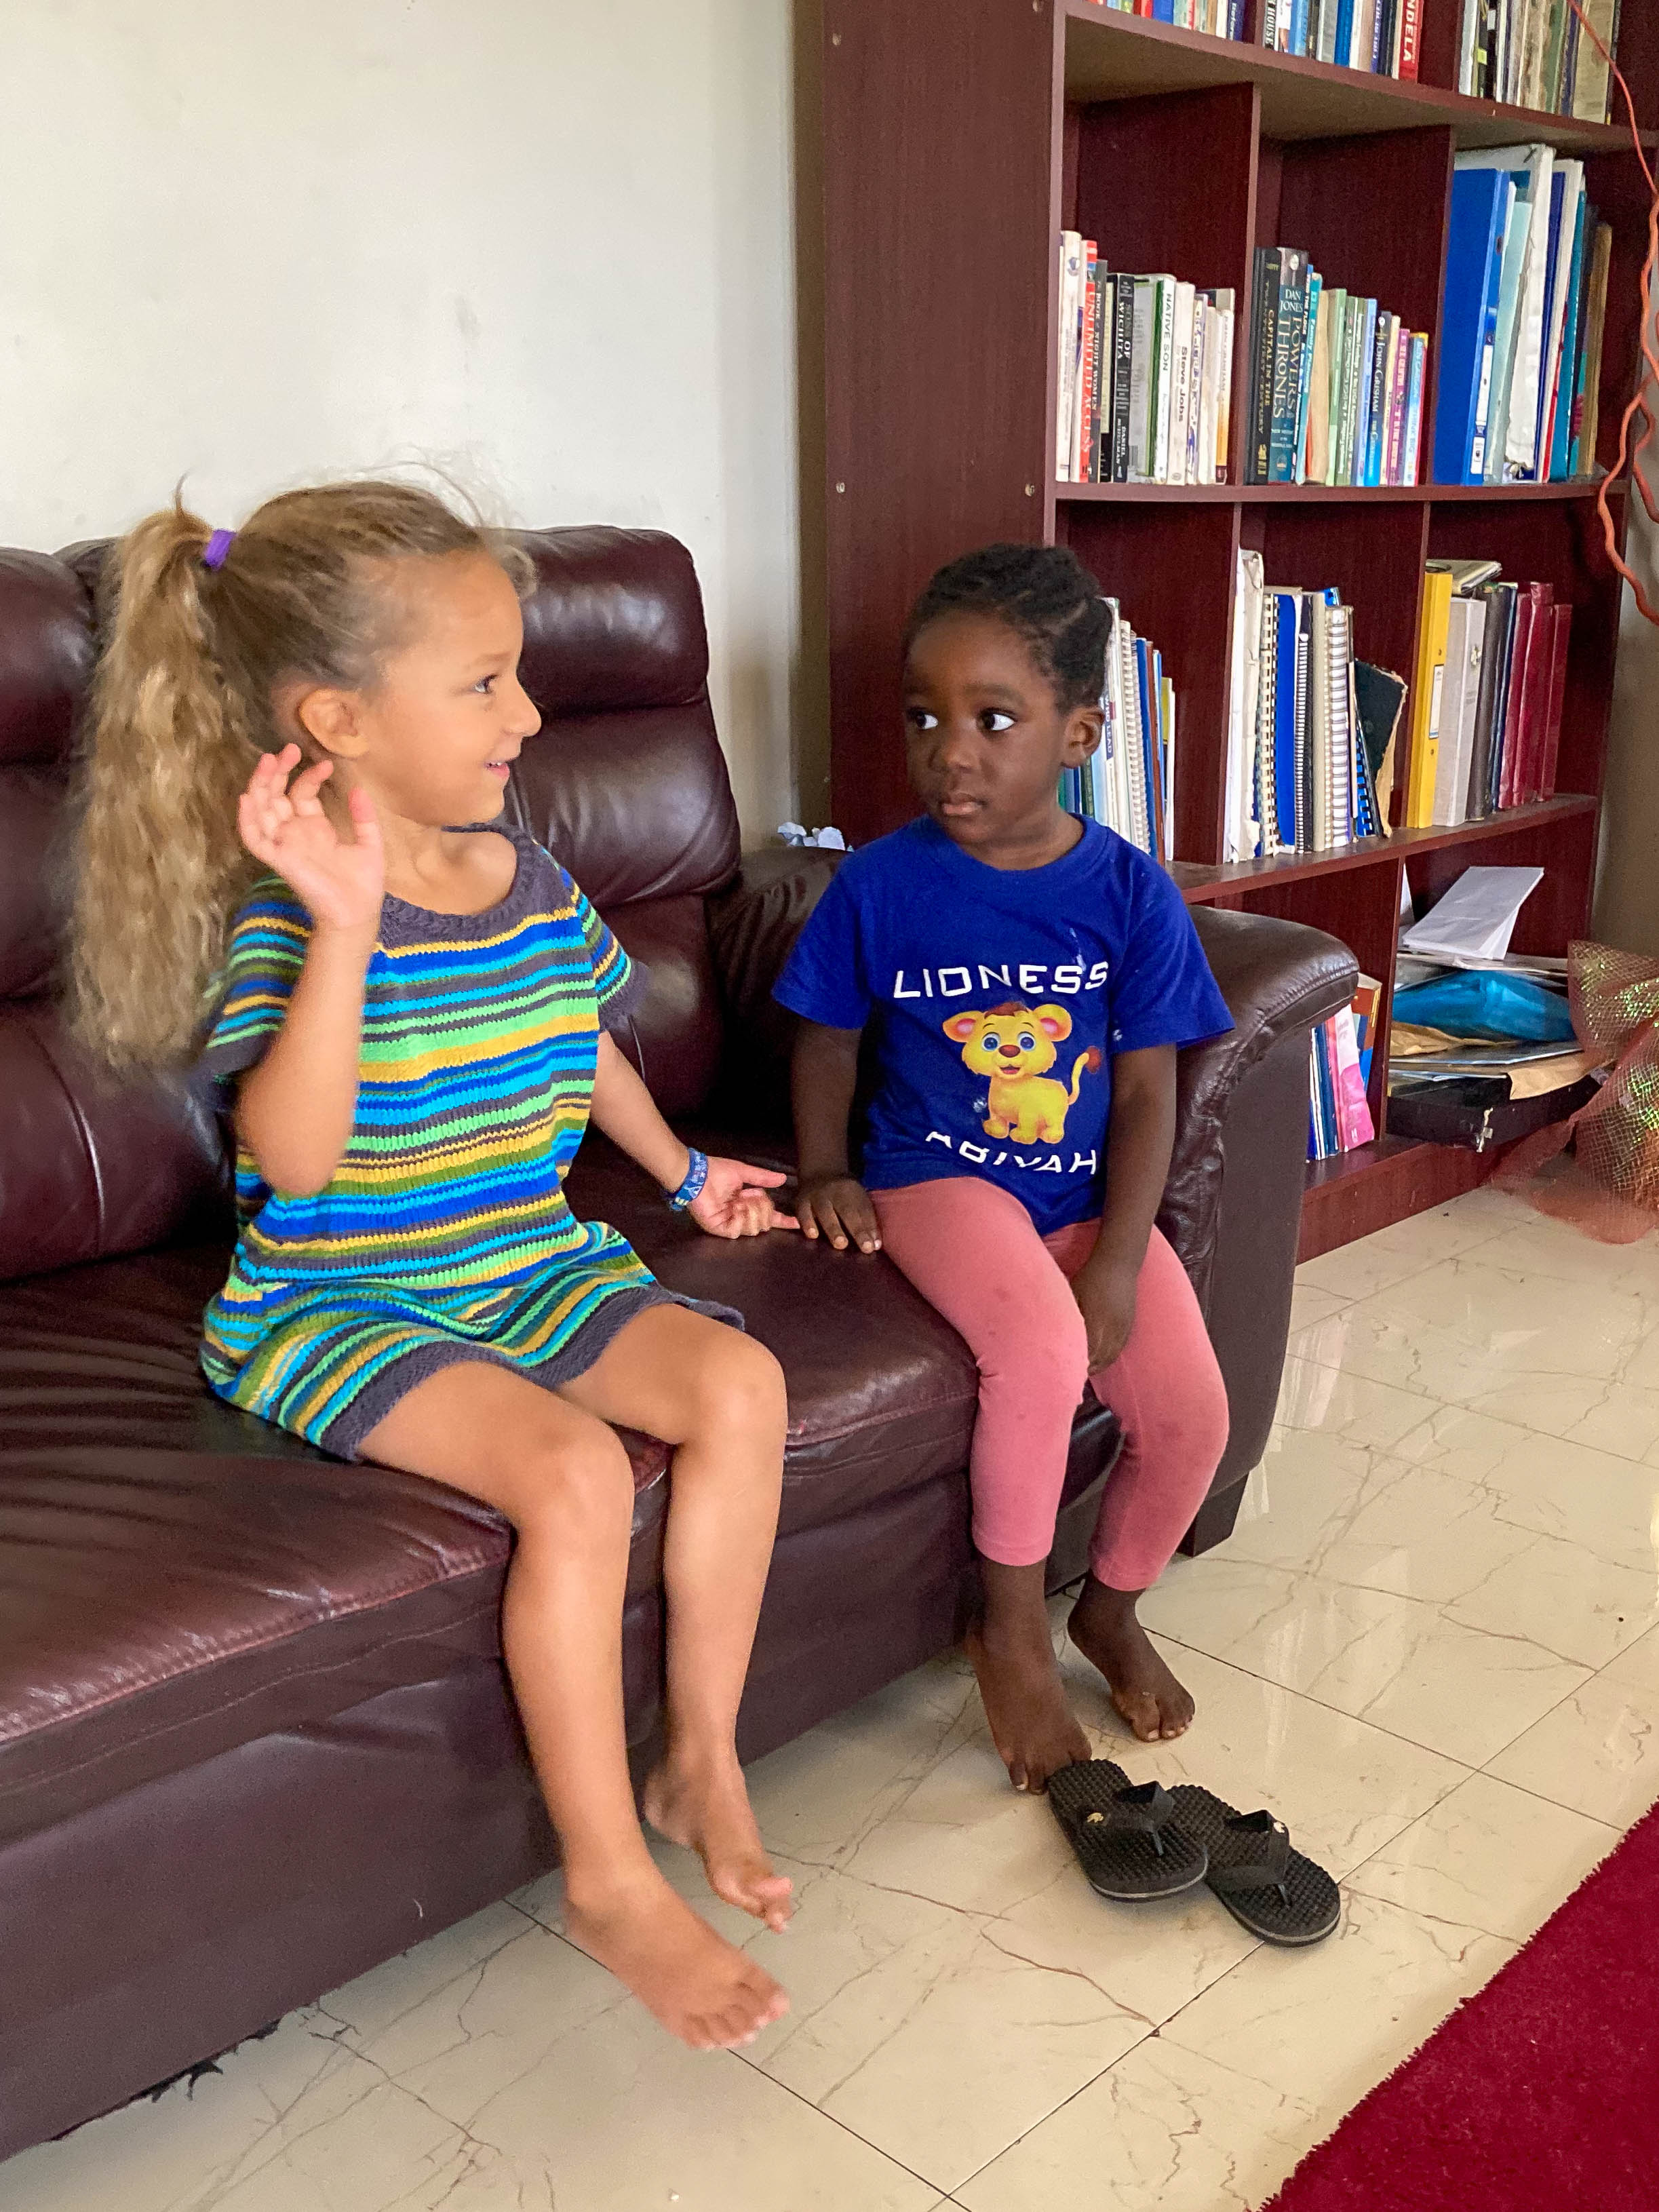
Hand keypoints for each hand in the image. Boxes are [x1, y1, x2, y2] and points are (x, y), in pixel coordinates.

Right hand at [237, 743, 383, 934]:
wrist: (357, 913)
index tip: (327, 764)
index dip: (310, 776)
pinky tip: (248, 798)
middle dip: (279, 772)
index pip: (302, 794)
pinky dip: (248, 820)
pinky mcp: (278, 859)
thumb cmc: (363, 884)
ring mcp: (285, 845)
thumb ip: (363, 817)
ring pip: (261, 810)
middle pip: (276, 796)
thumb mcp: (370, 844)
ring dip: (261, 785)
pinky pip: (255, 839)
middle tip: (288, 749)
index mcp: (315, 828)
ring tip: (269, 761)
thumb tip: (358, 788)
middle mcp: (295, 834)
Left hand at [688, 1157, 800, 1239]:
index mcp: (747, 1203)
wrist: (697, 1175)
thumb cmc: (716, 1171)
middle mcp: (740, 1215)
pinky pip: (738, 1232)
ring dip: (753, 1212)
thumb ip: (763, 1178)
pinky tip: (734, 1208)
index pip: (768, 1215)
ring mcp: (730, 1223)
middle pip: (765, 1224)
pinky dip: (740, 1218)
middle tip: (754, 1196)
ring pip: (754, 1229)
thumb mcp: (744, 1172)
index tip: (796, 1223)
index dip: (782, 1220)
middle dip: (765, 1208)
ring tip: (742, 1201)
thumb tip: (783, 1178)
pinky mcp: (720, 1229)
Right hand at [795, 1173, 881, 1253]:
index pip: (863, 1210)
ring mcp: (816, 1196)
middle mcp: (834, 1192)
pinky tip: (812, 1236)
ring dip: (833, 1229)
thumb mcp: (858, 1198)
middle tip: (865, 1247)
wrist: (818, 1171)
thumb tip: (875, 1245)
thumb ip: (867, 1220)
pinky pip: (803, 1213)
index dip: (870, 1228)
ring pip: (825, 1212)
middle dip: (857, 1229)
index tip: (874, 1246)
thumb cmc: (843, 1193)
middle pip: (847, 1211)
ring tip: (840, 1244)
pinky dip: (807, 1224)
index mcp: (852, 1190)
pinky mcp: (800, 1202)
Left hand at [1072, 1251, 1138, 1371]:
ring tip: (1084, 1371)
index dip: (1077, 1364)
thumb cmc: (1090, 1277)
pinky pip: (1119, 1349)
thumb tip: (1060, 1337)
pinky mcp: (1129, 1326)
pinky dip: (1108, 1358)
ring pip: (1111, 1357)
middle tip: (1071, 1375)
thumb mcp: (1073, 1295)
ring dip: (1098, 1366)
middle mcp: (1112, 1329)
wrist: (1119, 1264)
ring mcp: (1123, 1329)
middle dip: (1086, 1369)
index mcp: (1097, 1322)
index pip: (1087, 1352)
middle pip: (1099, 1359)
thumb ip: (1070, 1318)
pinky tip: (1099, 1360)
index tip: (1064, 1370)